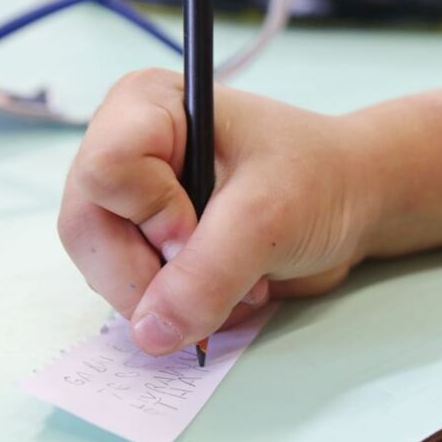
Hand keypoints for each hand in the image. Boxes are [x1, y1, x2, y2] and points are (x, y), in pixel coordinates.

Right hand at [58, 68, 376, 354]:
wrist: (353, 202)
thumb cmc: (318, 180)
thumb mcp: (266, 220)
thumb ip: (206, 275)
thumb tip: (149, 334)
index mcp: (147, 108)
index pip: (105, 171)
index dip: (151, 216)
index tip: (203, 231)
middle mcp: (126, 148)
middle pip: (88, 228)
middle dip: (151, 271)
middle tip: (218, 275)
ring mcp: (132, 201)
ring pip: (105, 270)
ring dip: (173, 294)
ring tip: (236, 274)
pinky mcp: (146, 241)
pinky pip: (133, 292)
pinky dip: (180, 305)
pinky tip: (227, 283)